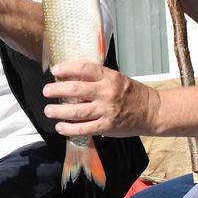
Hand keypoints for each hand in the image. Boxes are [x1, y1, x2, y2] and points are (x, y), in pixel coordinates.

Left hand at [43, 59, 158, 138]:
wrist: (152, 111)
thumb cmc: (132, 93)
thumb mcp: (117, 78)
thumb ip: (97, 77)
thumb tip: (71, 76)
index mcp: (109, 77)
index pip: (84, 68)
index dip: (66, 68)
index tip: (55, 70)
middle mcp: (107, 92)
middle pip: (76, 89)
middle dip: (57, 90)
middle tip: (46, 91)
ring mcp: (106, 110)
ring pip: (76, 111)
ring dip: (58, 111)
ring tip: (48, 110)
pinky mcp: (107, 126)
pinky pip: (83, 129)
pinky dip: (69, 129)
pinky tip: (60, 127)